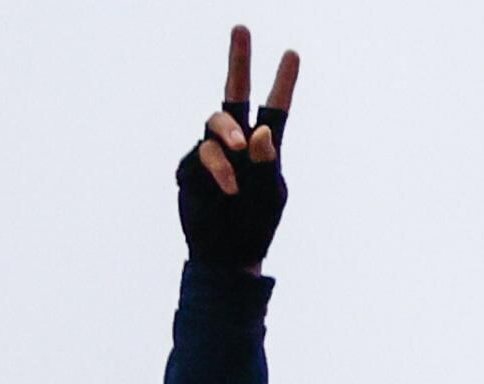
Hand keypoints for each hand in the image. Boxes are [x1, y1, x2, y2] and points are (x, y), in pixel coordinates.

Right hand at [176, 27, 298, 269]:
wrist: (227, 256)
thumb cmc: (255, 225)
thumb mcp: (270, 195)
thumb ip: (269, 164)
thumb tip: (264, 131)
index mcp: (265, 149)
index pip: (275, 108)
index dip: (283, 82)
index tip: (292, 53)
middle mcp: (237, 142)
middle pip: (235, 93)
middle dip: (239, 61)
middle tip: (242, 27)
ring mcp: (211, 151)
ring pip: (217, 121)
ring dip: (229, 131)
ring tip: (240, 151)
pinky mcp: (191, 165)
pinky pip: (205, 153)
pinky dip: (219, 168)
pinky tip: (229, 189)